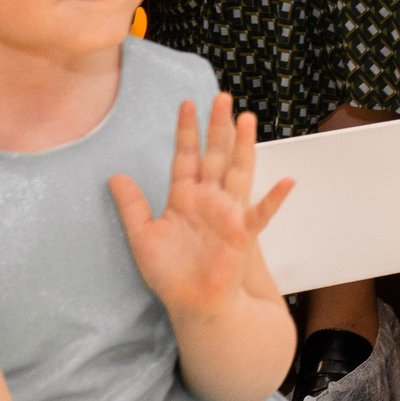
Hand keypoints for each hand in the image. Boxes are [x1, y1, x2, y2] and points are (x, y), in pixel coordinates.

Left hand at [107, 96, 292, 320]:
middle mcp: (209, 198)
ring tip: (247, 120)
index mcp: (184, 196)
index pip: (186, 156)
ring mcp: (228, 213)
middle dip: (218, 126)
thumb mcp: (142, 237)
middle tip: (222, 97)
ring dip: (244, 146)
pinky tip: (285, 182)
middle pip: (215, 155)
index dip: (187, 131)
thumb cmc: (170, 272)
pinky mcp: (243, 233)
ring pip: (238, 172)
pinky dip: (274, 199)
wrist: (192, 303)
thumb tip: (114, 176)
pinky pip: (261, 213)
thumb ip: (132, 207)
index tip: (187, 103)